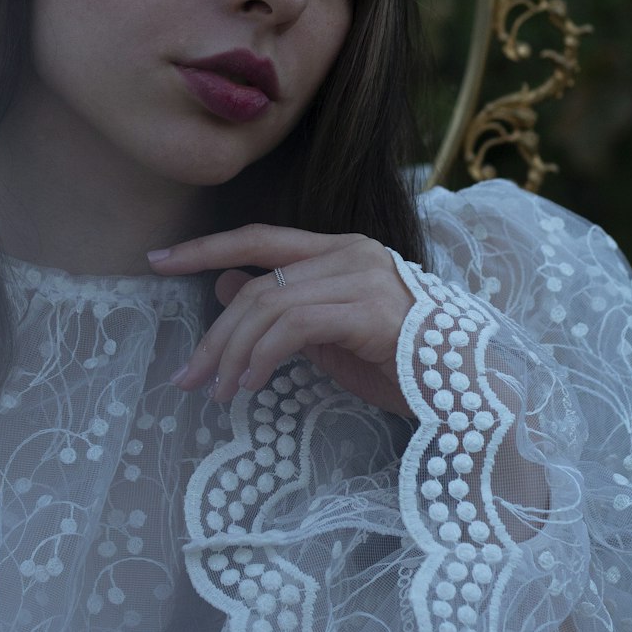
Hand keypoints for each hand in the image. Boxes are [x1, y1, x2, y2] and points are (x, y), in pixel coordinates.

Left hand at [149, 224, 415, 417]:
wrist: (475, 394)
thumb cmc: (405, 367)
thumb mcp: (328, 338)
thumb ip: (282, 312)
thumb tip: (223, 288)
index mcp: (341, 250)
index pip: (260, 237)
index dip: (205, 247)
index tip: (157, 259)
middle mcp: (351, 252)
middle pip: (256, 280)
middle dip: (214, 331)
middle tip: (187, 376)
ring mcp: (363, 277)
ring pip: (268, 304)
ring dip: (232, 353)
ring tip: (218, 391)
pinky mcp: (369, 309)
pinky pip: (294, 326)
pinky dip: (262, 356)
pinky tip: (251, 385)